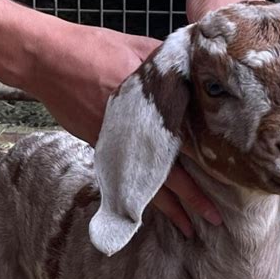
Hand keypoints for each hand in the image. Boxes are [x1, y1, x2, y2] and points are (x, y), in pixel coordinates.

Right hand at [27, 19, 220, 235]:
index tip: (230, 186)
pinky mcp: (102, 149)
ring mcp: (118, 146)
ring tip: (187, 229)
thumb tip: (198, 69)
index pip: (188, 147)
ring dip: (169, 208)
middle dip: (194, 199)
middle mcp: (137, 135)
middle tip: (215, 220)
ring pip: (149, 185)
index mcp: (153, 111)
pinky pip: (128, 178)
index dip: (209, 169)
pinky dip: (143, 195)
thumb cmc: (95, 49)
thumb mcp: (142, 49)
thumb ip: (171, 65)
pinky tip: (152, 209)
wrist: (49, 61)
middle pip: (172, 175)